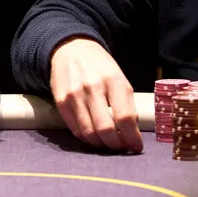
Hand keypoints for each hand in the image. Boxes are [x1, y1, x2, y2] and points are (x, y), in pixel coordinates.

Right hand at [49, 37, 141, 151]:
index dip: (132, 137)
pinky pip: (75, 129)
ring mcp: (74, 95)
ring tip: (108, 142)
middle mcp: (92, 87)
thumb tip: (132, 133)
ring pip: (89, 133)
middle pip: (106, 129)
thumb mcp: (119, 78)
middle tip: (122, 147)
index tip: (136, 146)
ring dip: (101, 144)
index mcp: (113, 80)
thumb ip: (127, 103)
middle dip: (116, 145)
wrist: (71, 49)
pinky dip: (87, 137)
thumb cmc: (100, 66)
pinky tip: (94, 135)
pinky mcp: (61, 102)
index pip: (125, 117)